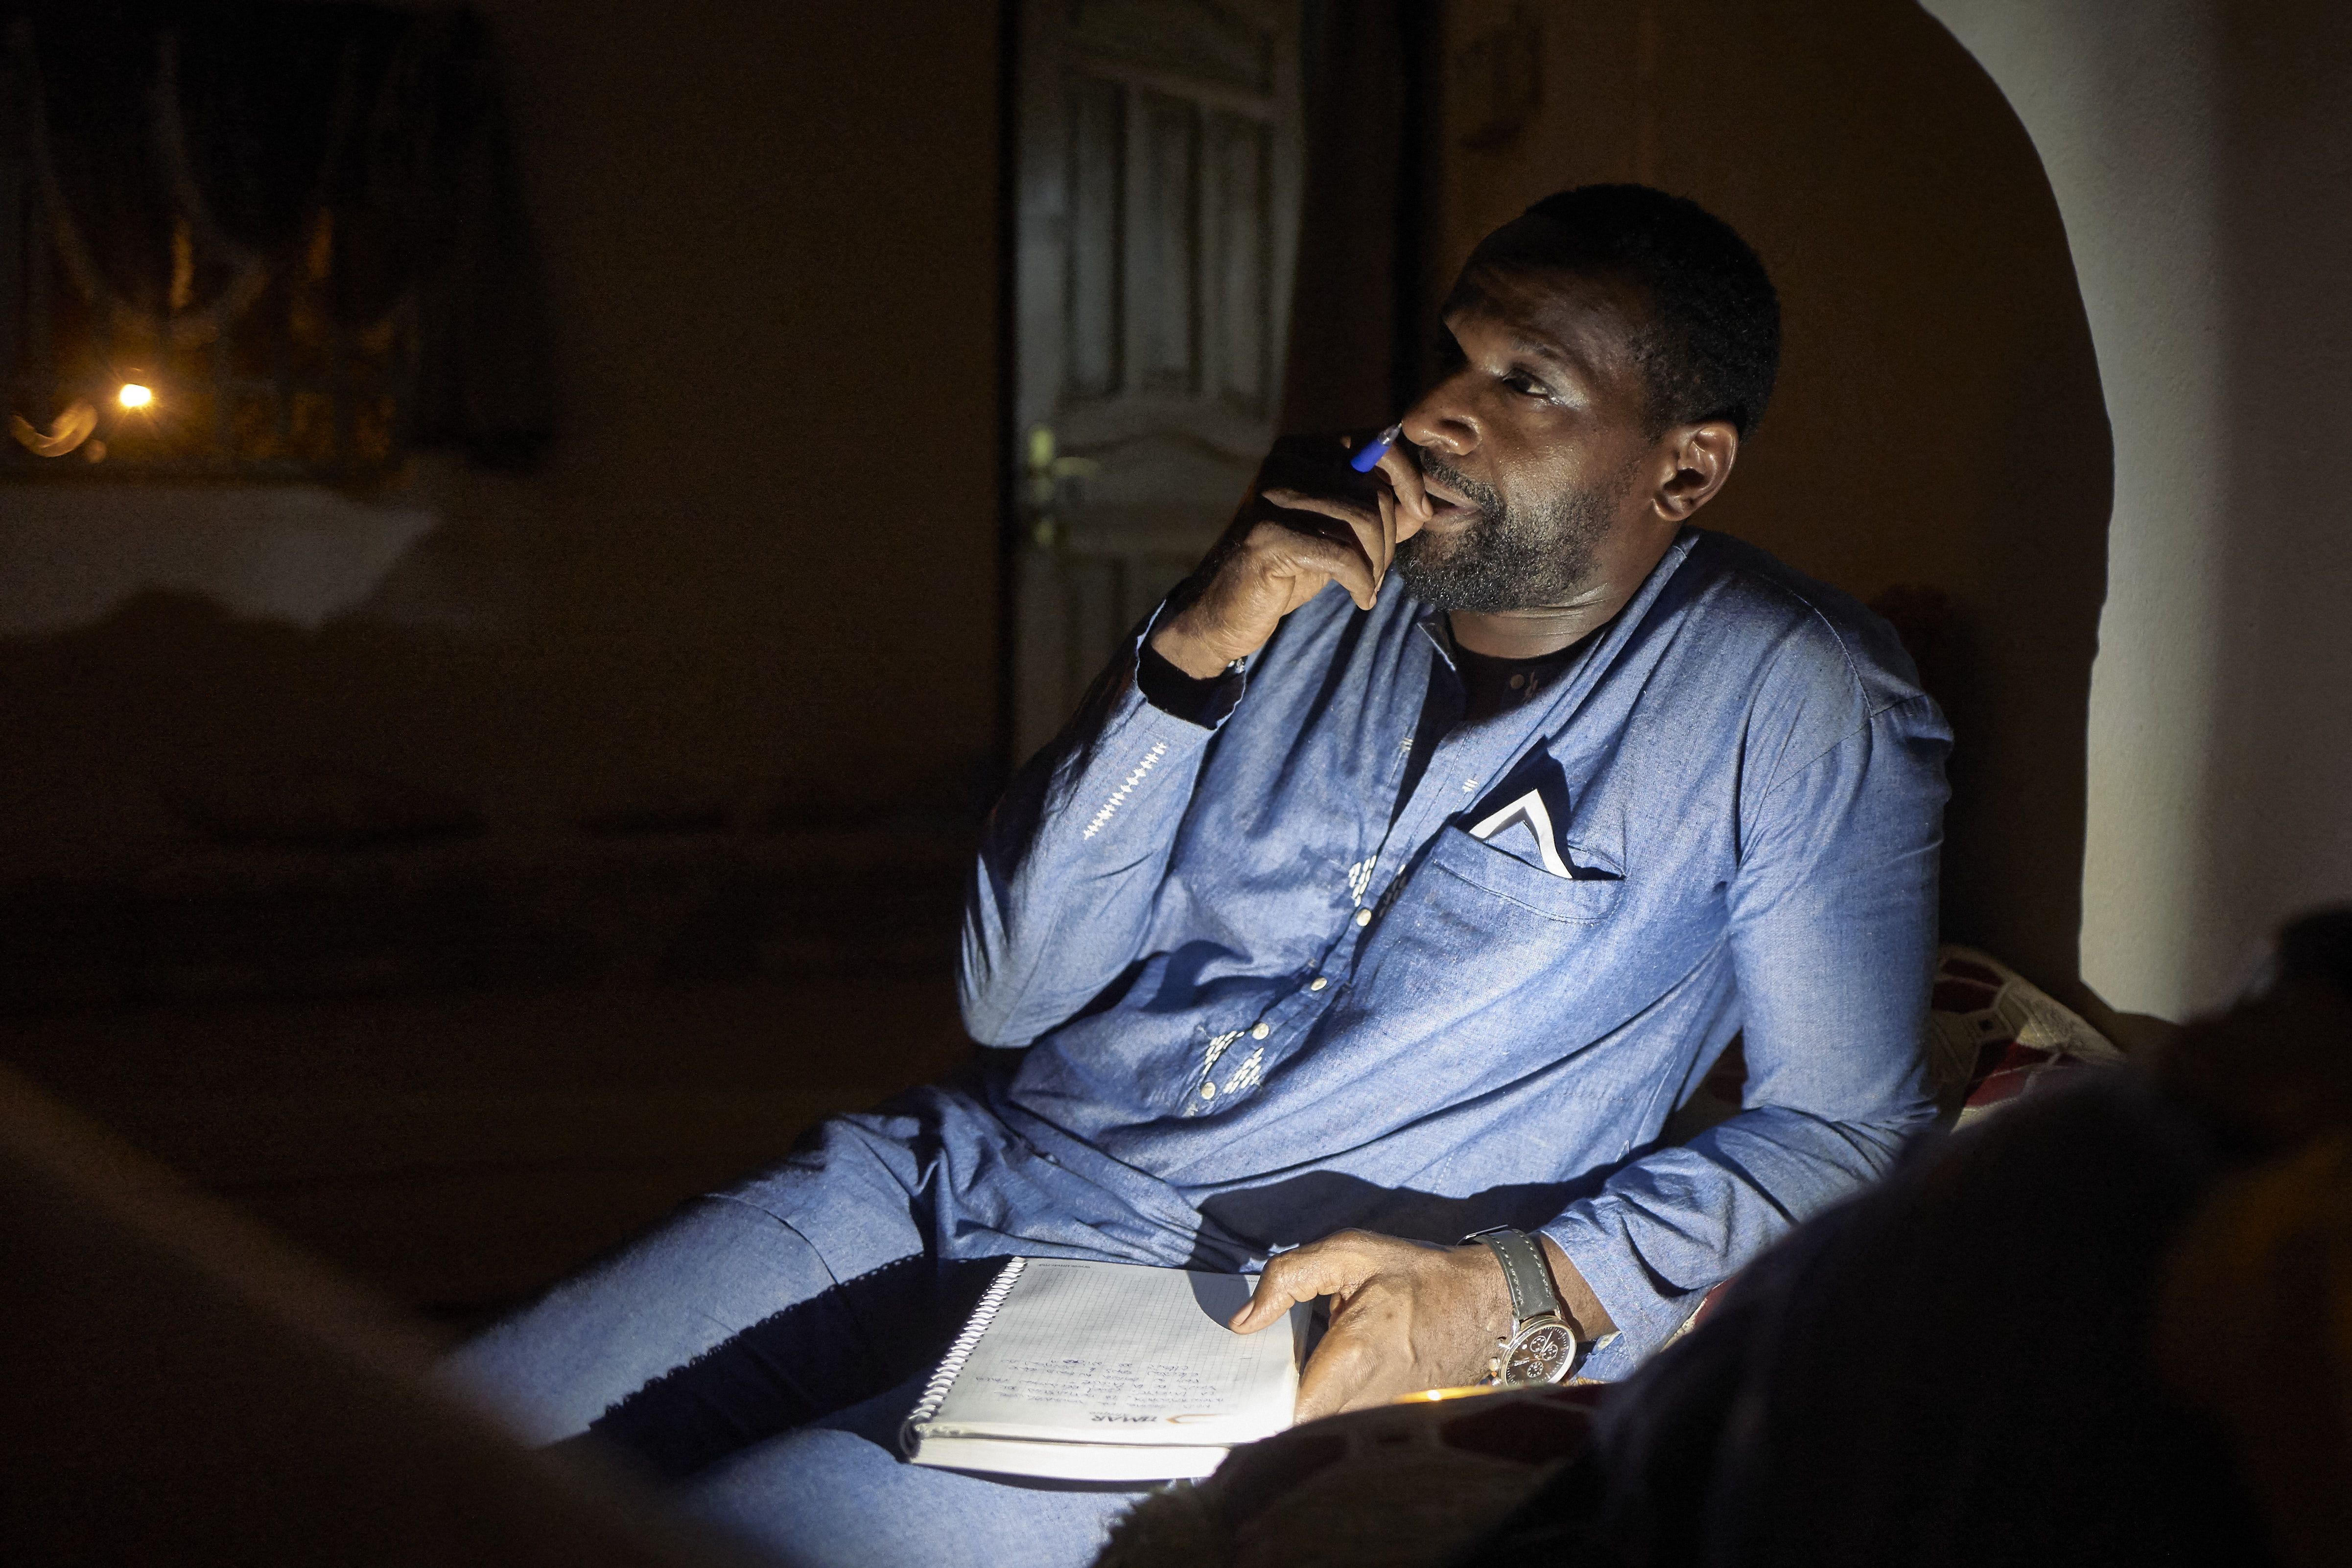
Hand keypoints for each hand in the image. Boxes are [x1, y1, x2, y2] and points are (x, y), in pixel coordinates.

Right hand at [1150, 437, 1433, 678]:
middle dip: (1390, 538)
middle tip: (1378, 571)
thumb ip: (1383, 513)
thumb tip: (1426, 502)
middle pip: (1373, 489)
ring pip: (1362, 520)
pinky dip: (1360, 581)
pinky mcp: (1266, 535)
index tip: (1422, 513)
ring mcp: (1272, 495)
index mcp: (1303, 450)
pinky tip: (1359, 598)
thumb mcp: (1341, 534)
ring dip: (1376, 564)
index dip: (1409, 477)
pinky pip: (1341, 553)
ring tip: (1367, 586)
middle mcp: (1285, 462)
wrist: (1226, 609)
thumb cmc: (1289, 568)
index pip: (1376, 442)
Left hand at [1229, 1228, 1617, 1421]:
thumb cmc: (1413, 1274)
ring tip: (1278, 1397)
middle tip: (1250, 1399)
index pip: (1296, 1412)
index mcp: (1354, 1355)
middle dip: (1276, 1420)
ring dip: (1302, 1422)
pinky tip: (1319, 1397)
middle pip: (1307, 1432)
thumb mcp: (1348, 1252)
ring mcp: (1390, 1415)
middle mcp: (1371, 1396)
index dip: (1264, 1414)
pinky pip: (1353, 1431)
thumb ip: (1287, 1278)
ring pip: (1329, 1436)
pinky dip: (1330, 1421)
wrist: (1484, 1302)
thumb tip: (1242, 1321)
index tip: (1239, 1403)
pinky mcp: (1400, 1421)